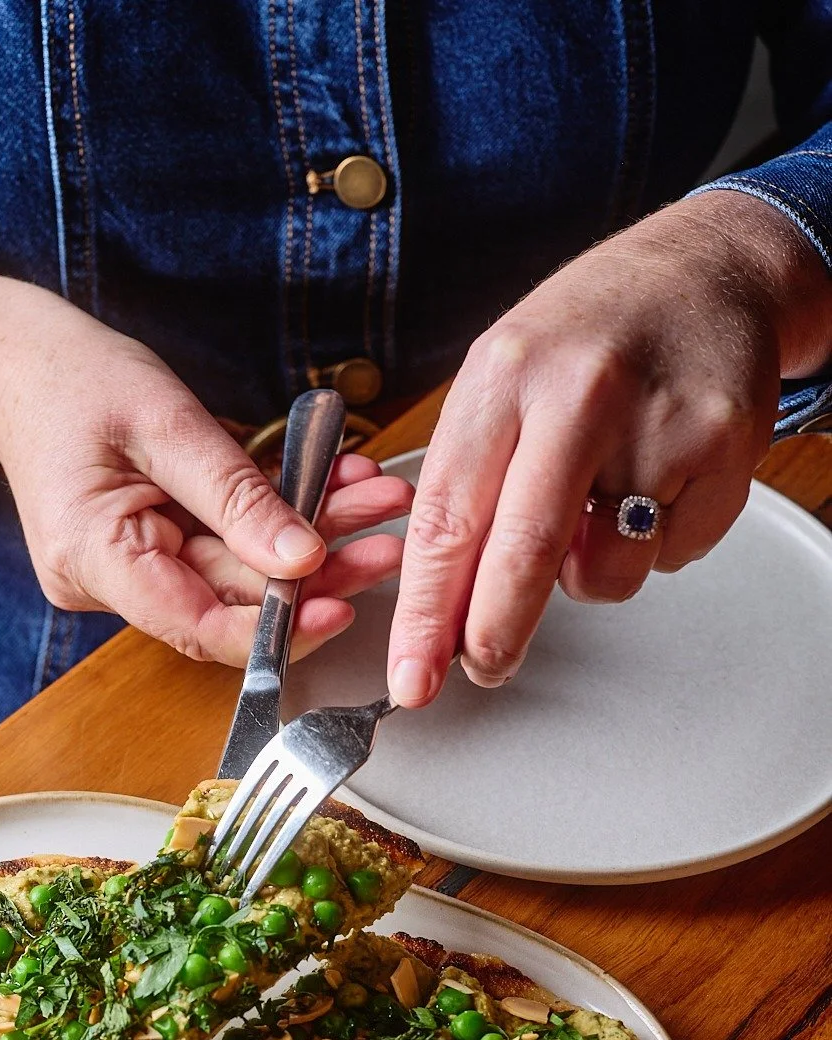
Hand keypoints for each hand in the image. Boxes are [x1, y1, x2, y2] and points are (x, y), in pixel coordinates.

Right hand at [0, 268, 412, 663]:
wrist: (11, 358)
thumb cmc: (69, 376)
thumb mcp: (164, 420)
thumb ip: (235, 495)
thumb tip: (304, 561)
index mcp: (94, 559)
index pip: (196, 626)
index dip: (273, 629)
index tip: (341, 606)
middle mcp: (108, 581)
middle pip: (228, 600)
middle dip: (316, 569)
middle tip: (388, 538)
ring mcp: (128, 569)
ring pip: (237, 572)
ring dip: (311, 537)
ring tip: (376, 500)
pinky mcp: (148, 548)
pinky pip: (225, 545)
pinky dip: (277, 518)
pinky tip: (332, 486)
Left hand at [386, 191, 831, 705]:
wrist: (707, 268)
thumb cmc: (587, 332)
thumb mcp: (499, 378)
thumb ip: (466, 481)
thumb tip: (438, 603)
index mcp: (505, 376)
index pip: (448, 520)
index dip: (425, 613)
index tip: (413, 673)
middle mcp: (581, 394)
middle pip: (525, 555)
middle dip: (494, 633)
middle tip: (482, 667)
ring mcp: (660, 422)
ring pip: (606, 572)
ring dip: (588, 576)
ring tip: (595, 511)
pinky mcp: (725, 448)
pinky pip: (672, 555)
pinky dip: (654, 545)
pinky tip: (654, 483)